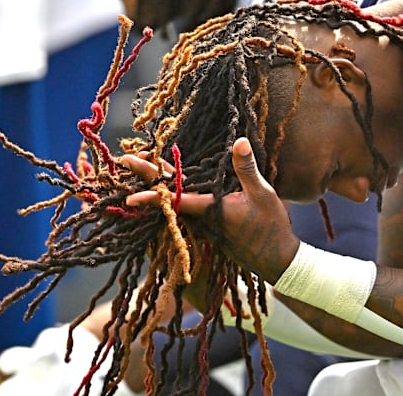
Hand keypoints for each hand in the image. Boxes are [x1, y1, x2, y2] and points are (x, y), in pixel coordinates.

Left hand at [122, 138, 299, 282]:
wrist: (277, 260)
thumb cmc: (270, 229)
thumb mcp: (263, 194)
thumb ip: (246, 169)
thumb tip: (238, 141)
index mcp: (209, 209)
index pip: (174, 200)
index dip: (152, 196)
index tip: (130, 196)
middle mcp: (201, 218)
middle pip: (167, 195)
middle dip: (146, 176)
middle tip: (126, 159)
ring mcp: (204, 224)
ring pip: (174, 201)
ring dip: (158, 184)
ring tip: (144, 165)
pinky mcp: (209, 227)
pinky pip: (185, 208)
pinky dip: (173, 194)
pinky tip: (172, 185)